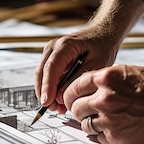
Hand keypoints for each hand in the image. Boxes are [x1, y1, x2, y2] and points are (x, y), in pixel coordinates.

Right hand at [33, 0, 143, 114]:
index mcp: (65, 45)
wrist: (102, 33)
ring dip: (47, 93)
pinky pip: (47, 75)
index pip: (51, 68)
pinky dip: (50, 88)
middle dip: (45, 93)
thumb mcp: (97, 64)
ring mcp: (50, 52)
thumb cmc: (102, 46)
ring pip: (41, 76)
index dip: (47, 87)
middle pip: (41, 73)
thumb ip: (78, 79)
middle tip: (54, 109)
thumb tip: (61, 95)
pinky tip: (59, 100)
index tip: (47, 102)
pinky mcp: (51, 58)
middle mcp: (53, 47)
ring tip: (58, 108)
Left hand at [63, 64, 143, 143]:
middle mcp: (103, 99)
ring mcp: (108, 120)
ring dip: (89, 122)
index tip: (71, 98)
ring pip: (84, 124)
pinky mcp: (116, 137)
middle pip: (75, 107)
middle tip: (82, 110)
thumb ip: (106, 79)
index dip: (70, 93)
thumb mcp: (128, 72)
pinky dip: (101, 134)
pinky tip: (111, 129)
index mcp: (105, 79)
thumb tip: (91, 86)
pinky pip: (98, 137)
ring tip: (100, 120)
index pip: (74, 86)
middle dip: (77, 108)